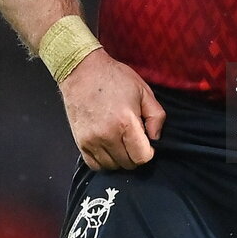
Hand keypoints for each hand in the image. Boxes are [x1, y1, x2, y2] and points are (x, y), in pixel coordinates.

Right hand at [58, 49, 165, 170]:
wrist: (83, 71)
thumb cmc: (115, 78)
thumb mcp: (144, 90)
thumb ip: (156, 116)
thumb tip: (155, 138)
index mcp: (125, 122)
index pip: (142, 157)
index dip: (148, 151)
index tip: (147, 141)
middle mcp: (107, 135)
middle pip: (128, 164)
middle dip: (135, 154)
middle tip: (134, 137)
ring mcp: (91, 141)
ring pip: (112, 167)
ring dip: (120, 158)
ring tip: (121, 139)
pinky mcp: (80, 143)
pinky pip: (95, 165)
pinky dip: (104, 160)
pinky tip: (109, 145)